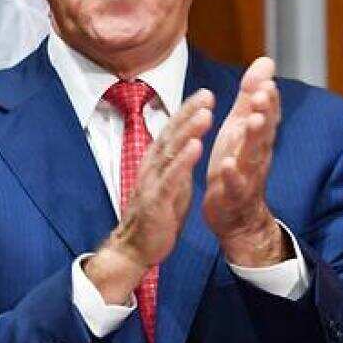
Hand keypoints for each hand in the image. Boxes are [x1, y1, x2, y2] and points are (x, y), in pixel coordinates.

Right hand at [85, 89, 214, 303]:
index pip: (172, 132)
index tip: (205, 94)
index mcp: (156, 163)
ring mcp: (152, 183)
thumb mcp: (169, 184)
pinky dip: (183, 161)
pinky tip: (196, 146)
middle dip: (188, 113)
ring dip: (188, 131)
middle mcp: (152, 167)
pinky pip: (171, 178)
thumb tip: (188, 143)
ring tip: (205, 114)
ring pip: (171, 152)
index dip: (187, 112)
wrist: (135, 248)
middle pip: (171, 135)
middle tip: (207, 94)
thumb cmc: (155, 216)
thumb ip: (177, 164)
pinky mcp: (156, 201)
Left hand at [203, 57, 288, 266]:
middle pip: (263, 132)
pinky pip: (235, 186)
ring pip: (253, 156)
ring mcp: (247, 176)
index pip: (266, 115)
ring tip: (250, 121)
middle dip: (264, 112)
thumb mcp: (240, 129)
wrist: (236, 216)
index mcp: (255, 138)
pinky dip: (232, 175)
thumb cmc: (235, 165)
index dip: (267, 99)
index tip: (266, 80)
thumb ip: (251, 98)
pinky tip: (225, 164)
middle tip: (262, 94)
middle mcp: (256, 155)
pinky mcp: (233, 196)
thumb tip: (266, 62)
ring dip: (253, 138)